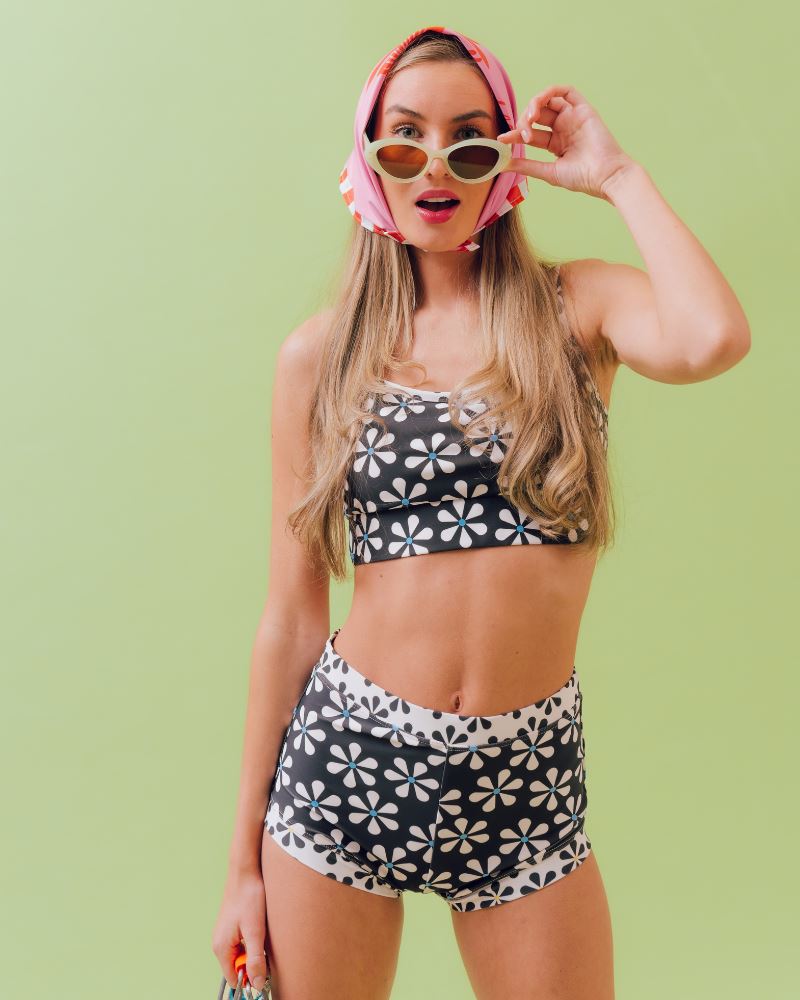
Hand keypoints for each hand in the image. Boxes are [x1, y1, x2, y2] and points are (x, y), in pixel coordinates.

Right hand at [211, 868, 269, 993]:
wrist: (246, 871)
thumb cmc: (249, 897)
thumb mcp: (255, 931)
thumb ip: (255, 959)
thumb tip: (257, 985)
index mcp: (222, 948)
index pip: (234, 979)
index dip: (250, 979)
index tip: (265, 972)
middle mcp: (220, 943)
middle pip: (238, 967)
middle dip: (253, 964)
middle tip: (268, 950)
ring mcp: (225, 934)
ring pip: (242, 955)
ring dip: (255, 952)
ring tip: (265, 936)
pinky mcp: (232, 926)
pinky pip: (243, 943)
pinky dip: (253, 942)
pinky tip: (262, 929)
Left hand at [498, 84, 635, 200]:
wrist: (606, 176)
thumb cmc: (582, 178)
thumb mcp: (549, 171)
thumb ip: (527, 166)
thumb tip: (503, 164)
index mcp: (556, 144)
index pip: (531, 134)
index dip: (515, 134)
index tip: (502, 139)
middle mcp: (564, 128)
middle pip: (537, 115)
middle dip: (524, 120)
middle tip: (521, 133)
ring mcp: (573, 118)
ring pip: (548, 101)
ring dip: (534, 105)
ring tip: (530, 118)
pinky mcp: (583, 109)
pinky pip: (566, 91)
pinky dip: (550, 91)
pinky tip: (539, 101)